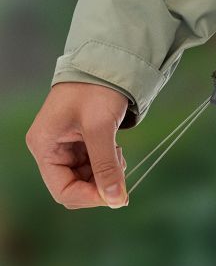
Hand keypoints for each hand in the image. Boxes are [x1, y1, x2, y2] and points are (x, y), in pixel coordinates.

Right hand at [25, 82, 129, 208]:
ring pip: (87, 176)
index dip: (89, 197)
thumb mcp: (101, 128)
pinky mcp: (81, 141)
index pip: (62, 190)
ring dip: (106, 173)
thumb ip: (107, 165)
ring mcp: (66, 146)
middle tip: (122, 173)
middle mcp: (51, 149)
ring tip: (119, 154)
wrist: (107, 65)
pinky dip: (108, 162)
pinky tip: (117, 149)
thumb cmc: (96, 89)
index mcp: (45, 146)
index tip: (116, 196)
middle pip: (75, 185)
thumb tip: (117, 200)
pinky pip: (94, 163)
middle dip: (100, 184)